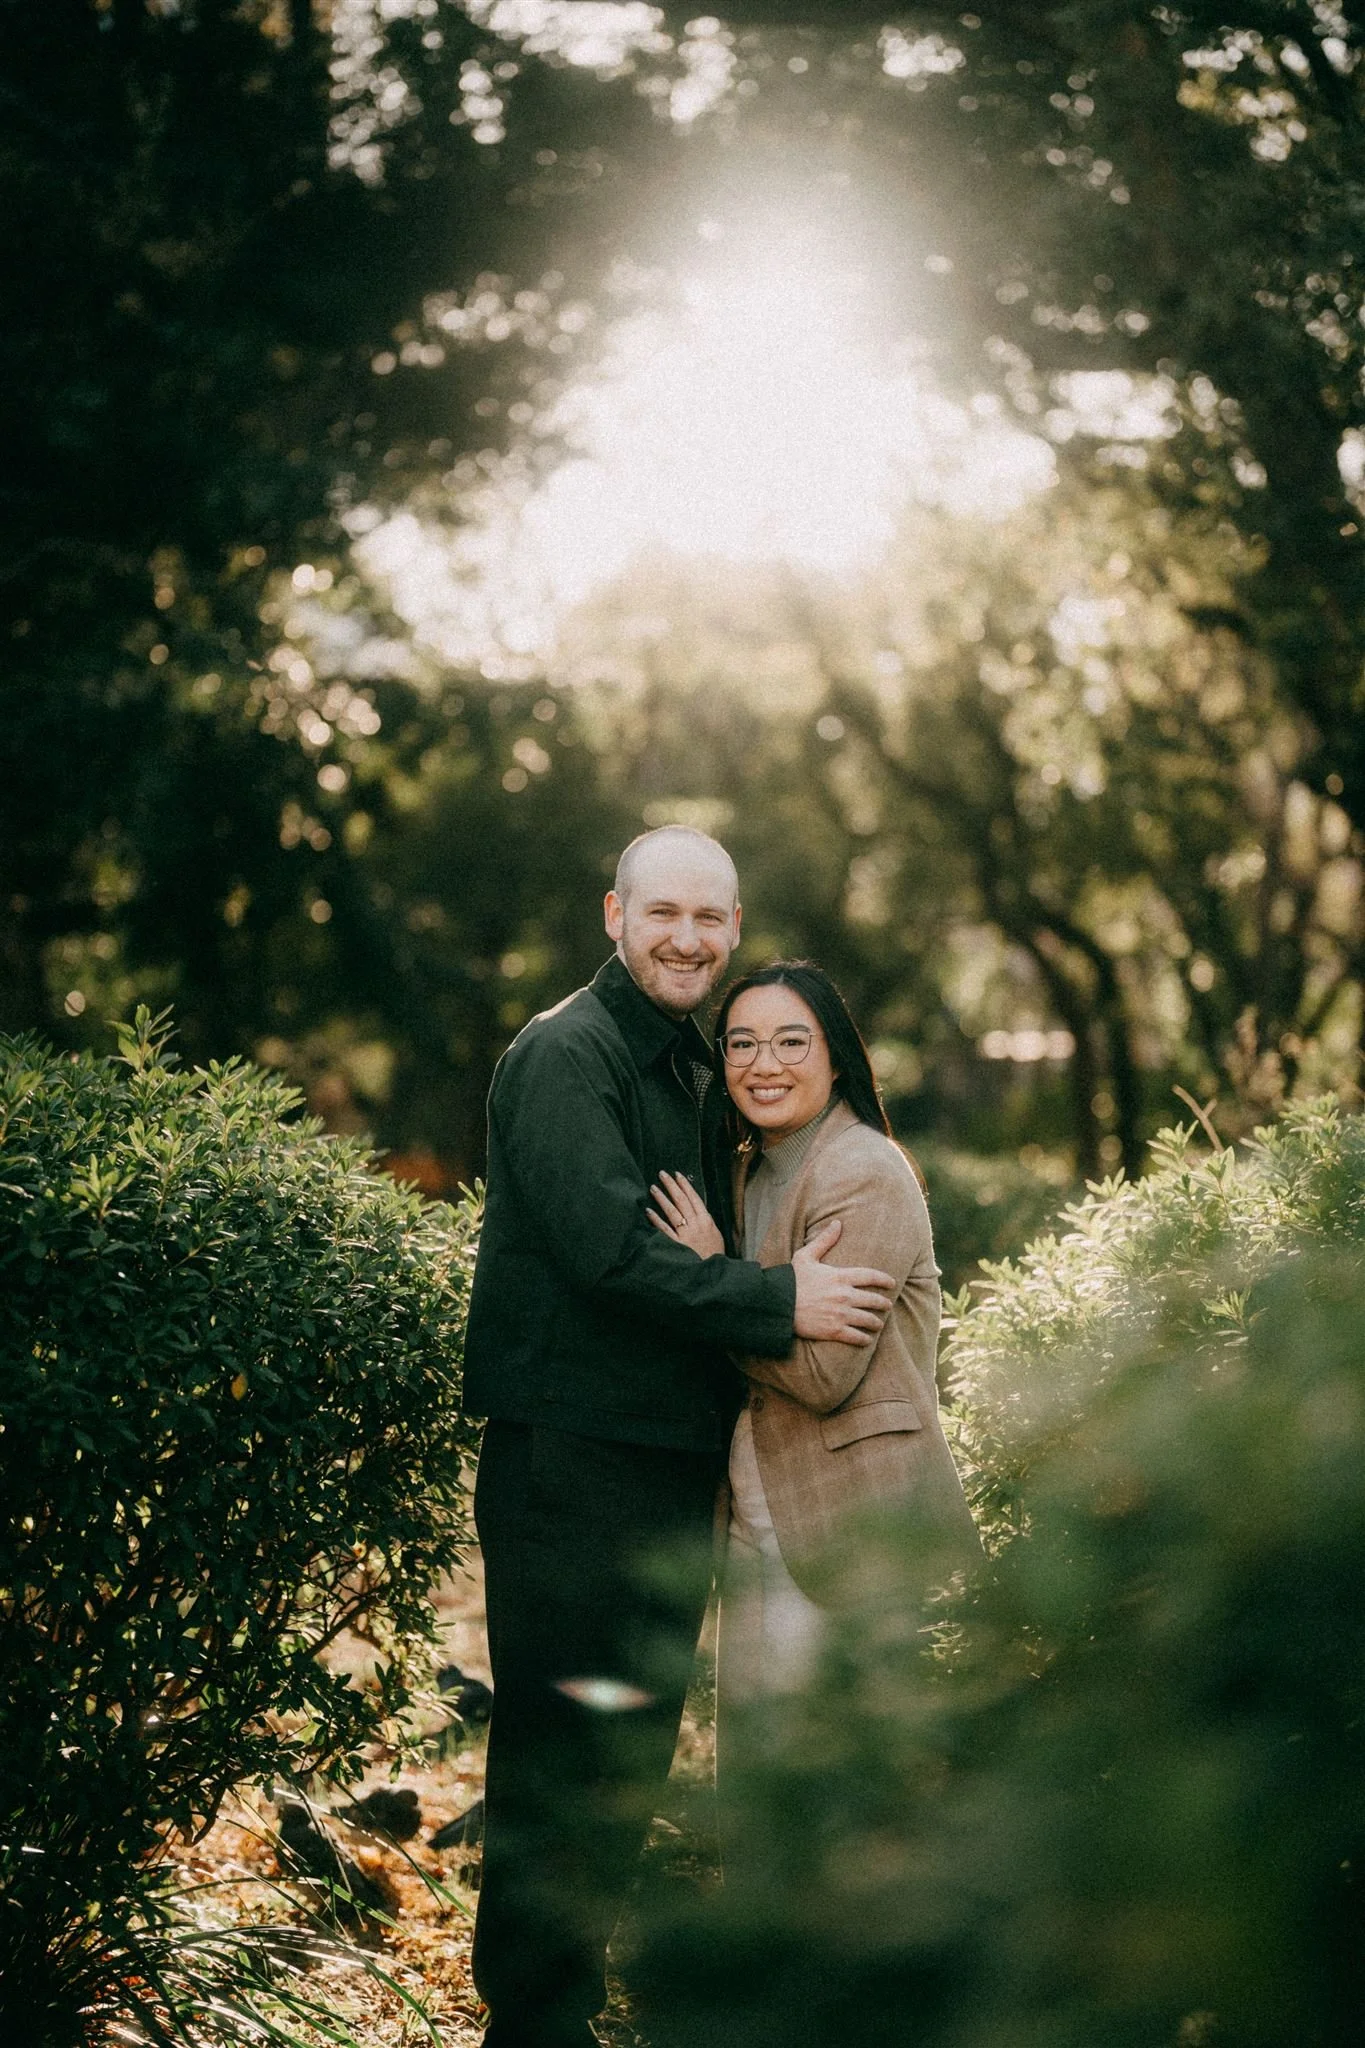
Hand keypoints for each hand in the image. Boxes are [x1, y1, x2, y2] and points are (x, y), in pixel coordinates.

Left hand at [647, 1171, 725, 1258]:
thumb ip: (705, 1220)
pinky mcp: (676, 1245)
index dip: (685, 1185)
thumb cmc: (714, 1254)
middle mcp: (696, 1224)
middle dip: (672, 1185)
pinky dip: (656, 1219)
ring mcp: (685, 1234)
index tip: (677, 1174)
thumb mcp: (715, 1233)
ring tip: (653, 1187)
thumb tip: (695, 1207)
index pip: (694, 1198)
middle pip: (682, 1200)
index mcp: (706, 1220)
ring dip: (662, 1198)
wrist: (712, 1272)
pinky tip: (648, 1211)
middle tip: (662, 1174)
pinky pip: (664, 1229)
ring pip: (672, 1211)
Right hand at [792, 1220, 895, 1344]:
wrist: (778, 1305)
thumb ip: (824, 1240)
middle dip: (883, 1303)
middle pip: (873, 1300)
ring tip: (879, 1324)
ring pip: (867, 1319)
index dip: (884, 1279)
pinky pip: (856, 1337)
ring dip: (876, 1322)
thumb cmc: (791, 1280)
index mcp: (840, 1276)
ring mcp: (840, 1314)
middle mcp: (844, 1296)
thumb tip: (837, 1223)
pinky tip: (867, 1339)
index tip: (892, 1283)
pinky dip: (864, 1339)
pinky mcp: (834, 1331)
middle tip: (888, 1305)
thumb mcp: (806, 1256)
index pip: (870, 1276)